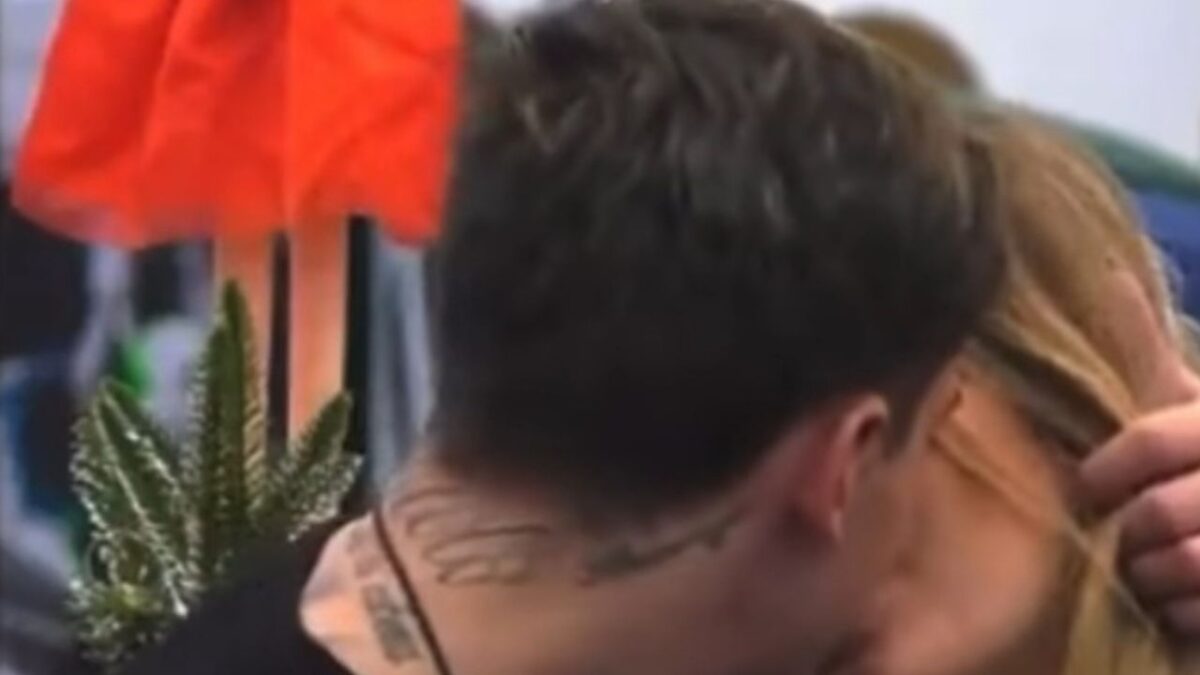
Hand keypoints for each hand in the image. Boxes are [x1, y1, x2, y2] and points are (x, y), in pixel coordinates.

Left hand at [1080, 270, 1199, 633]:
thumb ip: (1146, 350)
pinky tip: (1178, 603)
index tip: (1086, 487)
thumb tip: (1104, 274)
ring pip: (1177, 567)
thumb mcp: (1189, 402)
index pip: (1148, 442)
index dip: (1102, 473)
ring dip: (1148, 577)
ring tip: (1148, 569)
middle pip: (1155, 513)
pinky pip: (1196, 617)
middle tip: (1121, 534)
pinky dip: (1177, 616)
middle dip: (1126, 531)